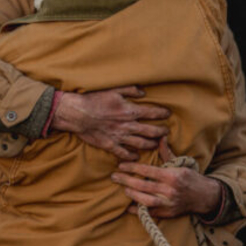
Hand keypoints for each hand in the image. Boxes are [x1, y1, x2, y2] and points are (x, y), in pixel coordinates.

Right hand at [50, 86, 169, 159]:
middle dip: (161, 132)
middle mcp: (128, 126)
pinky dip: (132, 156)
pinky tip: (137, 156)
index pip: (153, 113)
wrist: (77, 114)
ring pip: (141, 144)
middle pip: (151, 131)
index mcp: (130, 111)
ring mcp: (120, 137)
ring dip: (151, 144)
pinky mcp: (110, 145)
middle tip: (166, 132)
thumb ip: (130, 90)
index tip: (168, 113)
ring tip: (156, 144)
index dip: (162, 113)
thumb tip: (143, 92)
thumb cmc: (95, 99)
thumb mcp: (114, 89)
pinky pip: (124, 153)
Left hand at [111, 138, 222, 218]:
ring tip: (124, 189)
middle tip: (114, 177)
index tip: (121, 165)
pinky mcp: (168, 213)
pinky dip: (139, 211)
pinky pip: (151, 213)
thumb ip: (166, 152)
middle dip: (127, 181)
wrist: (205, 196)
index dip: (133, 168)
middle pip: (144, 186)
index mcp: (173, 176)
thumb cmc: (190, 178)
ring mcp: (169, 203)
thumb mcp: (180, 164)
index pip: (148, 171)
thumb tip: (160, 136)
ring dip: (133, 195)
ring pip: (146, 200)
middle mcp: (170, 190)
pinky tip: (129, 207)